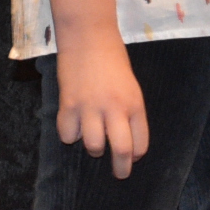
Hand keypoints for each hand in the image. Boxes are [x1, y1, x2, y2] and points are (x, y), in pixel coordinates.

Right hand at [54, 29, 147, 176]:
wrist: (88, 35)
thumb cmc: (112, 58)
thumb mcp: (130, 85)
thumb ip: (128, 111)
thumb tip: (126, 141)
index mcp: (134, 102)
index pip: (141, 143)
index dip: (137, 155)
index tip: (132, 157)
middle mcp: (114, 108)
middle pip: (121, 151)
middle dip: (121, 168)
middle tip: (120, 173)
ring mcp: (90, 107)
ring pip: (93, 146)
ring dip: (94, 147)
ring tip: (93, 136)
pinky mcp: (68, 104)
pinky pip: (68, 135)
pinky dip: (70, 134)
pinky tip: (73, 123)